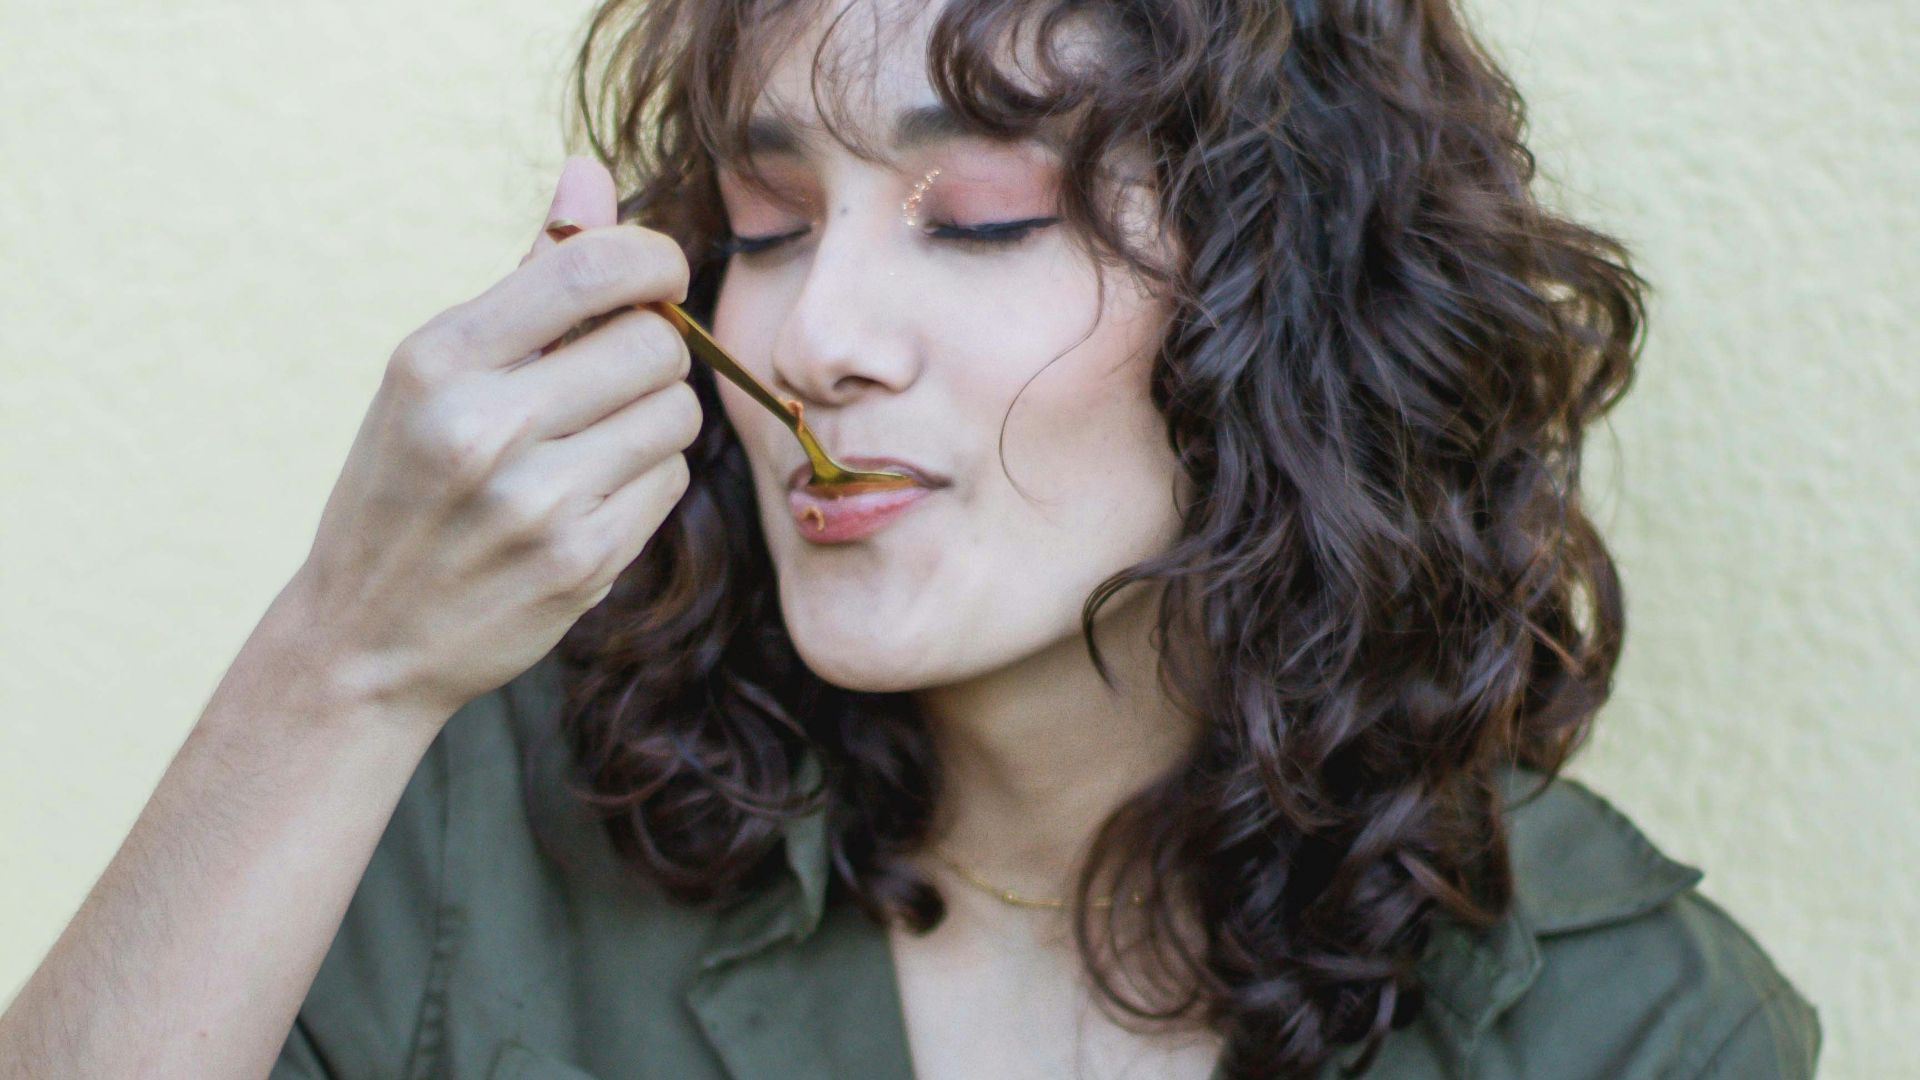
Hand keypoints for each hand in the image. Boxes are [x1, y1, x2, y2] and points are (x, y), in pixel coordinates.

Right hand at [284, 154, 697, 725]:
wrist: (367, 638)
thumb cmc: (406, 486)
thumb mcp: (434, 375)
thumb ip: (526, 278)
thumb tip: (590, 174)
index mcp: (437, 360)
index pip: (592, 267)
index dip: (653, 259)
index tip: (657, 275)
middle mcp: (484, 427)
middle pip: (654, 342)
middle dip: (653, 350)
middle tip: (613, 377)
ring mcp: (536, 501)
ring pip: (675, 413)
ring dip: (655, 418)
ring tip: (597, 439)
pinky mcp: (581, 562)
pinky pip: (669, 483)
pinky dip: (647, 481)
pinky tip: (592, 496)